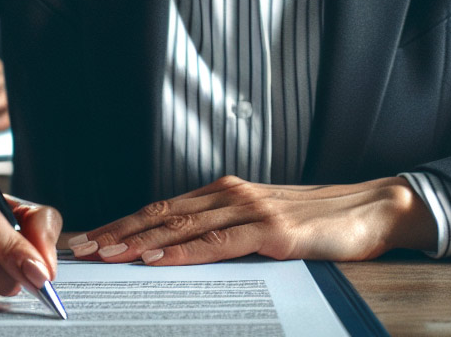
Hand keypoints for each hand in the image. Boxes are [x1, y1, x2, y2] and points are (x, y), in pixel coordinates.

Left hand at [67, 174, 437, 265]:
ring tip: (105, 254)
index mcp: (225, 191)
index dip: (123, 222)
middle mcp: (231, 193)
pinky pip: (219, 242)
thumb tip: (181, 249)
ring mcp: (250, 209)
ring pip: (182, 226)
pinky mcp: (272, 230)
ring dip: (139, 240)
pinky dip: (184, 251)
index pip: (162, 207)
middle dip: (117, 231)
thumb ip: (225, 229)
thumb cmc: (315, 220)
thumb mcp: (262, 221)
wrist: (369, 208)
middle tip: (81, 248)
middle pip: (162, 213)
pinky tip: (160, 258)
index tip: (89, 237)